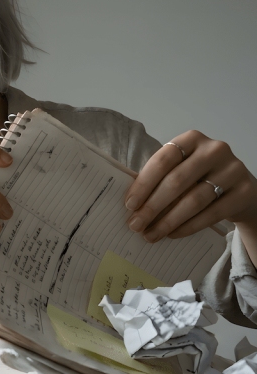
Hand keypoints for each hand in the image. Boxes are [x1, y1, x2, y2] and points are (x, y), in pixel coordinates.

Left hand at [124, 129, 256, 241]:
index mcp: (192, 139)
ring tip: (151, 234)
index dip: (144, 183)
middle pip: (176, 181)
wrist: (239, 190)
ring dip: (168, 221)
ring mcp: (233, 170)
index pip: (163, 159)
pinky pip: (211, 214)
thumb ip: (159, 179)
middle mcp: (214, 150)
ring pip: (193, 200)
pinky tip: (172, 234)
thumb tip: (131, 205)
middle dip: (152, 206)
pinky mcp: (244, 192)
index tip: (129, 205)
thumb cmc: (199, 179)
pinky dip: (188, 226)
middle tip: (135, 225)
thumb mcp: (180, 170)